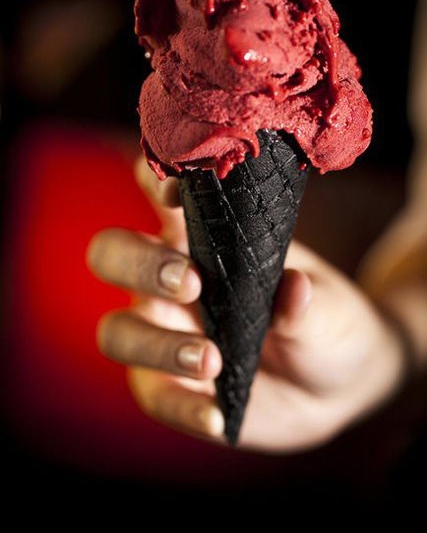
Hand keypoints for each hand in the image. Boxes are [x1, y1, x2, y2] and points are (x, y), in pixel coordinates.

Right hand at [87, 158, 405, 452]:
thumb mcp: (328, 306)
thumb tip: (292, 288)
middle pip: (111, 254)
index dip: (153, 179)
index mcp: (203, 236)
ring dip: (157, 344)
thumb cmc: (326, 320)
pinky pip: (155, 397)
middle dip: (140, 263)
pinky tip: (218, 416)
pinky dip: (182, 408)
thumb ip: (307, 300)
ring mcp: (164, 333)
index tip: (177, 191)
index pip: (158, 190)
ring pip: (117, 331)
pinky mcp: (170, 387)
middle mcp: (169, 279)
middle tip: (192, 282)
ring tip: (211, 360)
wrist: (337, 381)